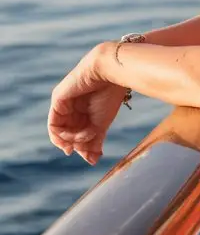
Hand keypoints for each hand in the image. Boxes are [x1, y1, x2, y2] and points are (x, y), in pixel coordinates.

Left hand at [48, 43, 127, 164]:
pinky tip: (73, 136)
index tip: (89, 157)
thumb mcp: (102, 125)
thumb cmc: (109, 96)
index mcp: (84, 112)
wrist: (110, 73)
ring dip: (71, 140)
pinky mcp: (57, 100)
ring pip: (60, 132)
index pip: (77, 134)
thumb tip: (92, 161)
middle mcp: (72, 109)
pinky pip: (54, 124)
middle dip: (76, 146)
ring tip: (82, 141)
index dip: (81, 148)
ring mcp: (63, 104)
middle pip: (68, 135)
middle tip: (85, 151)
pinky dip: (63, 134)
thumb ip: (95, 142)